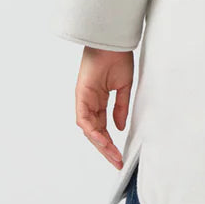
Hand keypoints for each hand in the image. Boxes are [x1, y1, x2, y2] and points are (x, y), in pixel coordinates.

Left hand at [74, 48, 133, 169]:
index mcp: (100, 100)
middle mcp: (90, 102)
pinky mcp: (81, 95)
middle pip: (95, 132)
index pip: (103, 127)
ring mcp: (84, 100)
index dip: (110, 143)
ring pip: (88, 129)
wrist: (112, 42)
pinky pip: (84, 119)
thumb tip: (119, 127)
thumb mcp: (123, 87)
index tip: (119, 155)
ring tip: (112, 154)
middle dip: (105, 148)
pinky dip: (92, 130)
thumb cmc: (117, 58)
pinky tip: (102, 139)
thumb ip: (120, 108)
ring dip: (100, 143)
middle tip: (116, 161)